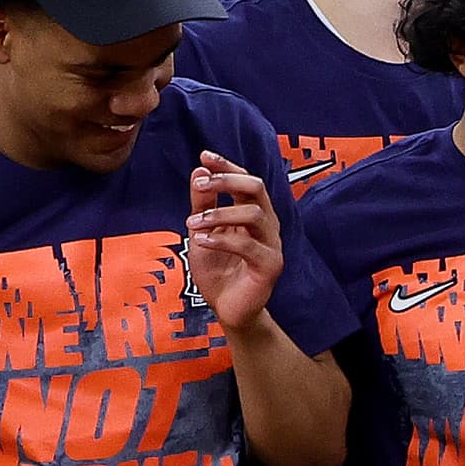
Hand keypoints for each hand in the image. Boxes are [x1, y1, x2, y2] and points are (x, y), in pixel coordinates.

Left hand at [186, 155, 286, 334]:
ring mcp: (271, 244)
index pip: (246, 180)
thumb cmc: (218, 270)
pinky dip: (222, 240)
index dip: (227, 166)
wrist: (227, 309)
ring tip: (192, 224)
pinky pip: (249, 246)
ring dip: (219, 213)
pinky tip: (201, 242)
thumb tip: (199, 171)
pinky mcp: (270, 266)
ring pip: (254, 214)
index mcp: (254, 212)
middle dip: (228, 181)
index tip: (204, 156)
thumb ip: (202, 204)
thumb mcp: (202, 232)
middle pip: (257, 188)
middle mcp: (267, 224)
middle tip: (201, 184)